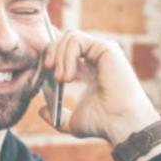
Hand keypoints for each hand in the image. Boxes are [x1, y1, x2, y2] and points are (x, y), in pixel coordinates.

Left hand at [38, 28, 160, 145]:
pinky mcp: (106, 48)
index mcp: (90, 71)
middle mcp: (97, 58)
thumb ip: (57, 116)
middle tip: (47, 70)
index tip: (44, 73)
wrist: (120, 124)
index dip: (52, 57)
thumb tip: (41, 110)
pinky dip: (66, 56)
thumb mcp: (73, 122)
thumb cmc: (103, 124)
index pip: (66, 52)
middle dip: (52, 52)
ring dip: (59, 56)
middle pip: (66, 39)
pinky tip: (69, 76)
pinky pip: (77, 40)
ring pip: (70, 37)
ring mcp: (103, 51)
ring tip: (60, 79)